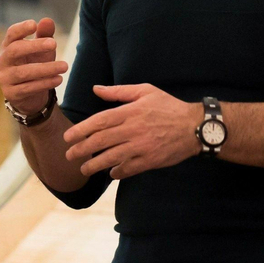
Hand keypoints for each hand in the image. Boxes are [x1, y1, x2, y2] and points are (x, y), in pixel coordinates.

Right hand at [0, 18, 66, 116]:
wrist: (30, 95)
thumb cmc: (35, 65)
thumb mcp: (43, 50)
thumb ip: (45, 35)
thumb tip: (47, 20)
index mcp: (9, 46)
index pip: (11, 34)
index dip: (21, 28)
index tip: (34, 24)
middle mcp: (3, 61)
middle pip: (14, 50)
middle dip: (34, 46)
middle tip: (54, 44)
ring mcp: (5, 78)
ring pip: (23, 72)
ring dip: (45, 69)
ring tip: (65, 66)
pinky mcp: (11, 94)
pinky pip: (28, 88)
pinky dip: (45, 83)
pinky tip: (59, 79)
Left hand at [62, 84, 201, 178]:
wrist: (195, 126)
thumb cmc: (168, 107)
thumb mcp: (145, 91)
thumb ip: (118, 92)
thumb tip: (96, 89)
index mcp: (130, 112)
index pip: (99, 121)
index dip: (81, 130)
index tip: (68, 137)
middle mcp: (133, 130)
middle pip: (101, 141)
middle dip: (81, 149)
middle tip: (69, 155)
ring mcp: (142, 147)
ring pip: (111, 157)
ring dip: (94, 165)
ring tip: (83, 169)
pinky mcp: (151, 160)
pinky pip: (129, 169)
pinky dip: (117, 172)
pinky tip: (110, 174)